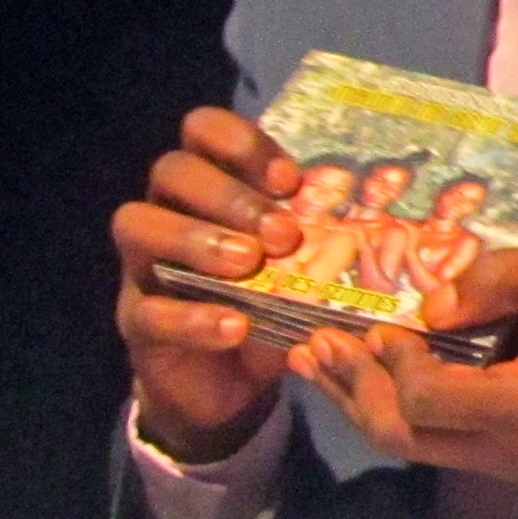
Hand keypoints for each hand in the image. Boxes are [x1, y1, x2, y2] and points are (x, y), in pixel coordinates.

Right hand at [112, 107, 304, 462]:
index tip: (290, 179)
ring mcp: (143, 266)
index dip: (241, 143)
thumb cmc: (267, 308)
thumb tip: (380, 216)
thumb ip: (319, 238)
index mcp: (208, 189)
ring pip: (137, 224)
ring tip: (249, 264)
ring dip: (198, 239)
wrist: (226, 387)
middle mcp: (168, 214)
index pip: (203, 132)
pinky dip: (194, 317)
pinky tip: (235, 326)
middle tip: (282, 234)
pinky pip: (148, 310)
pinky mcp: (137, 322)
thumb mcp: (296, 270)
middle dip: (230, 195)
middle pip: (173, 171)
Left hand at [285, 241, 517, 480]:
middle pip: (403, 433)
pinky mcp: (494, 454)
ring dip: (355, 399)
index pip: (430, 400)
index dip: (392, 363)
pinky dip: (382, 405)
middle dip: (352, 386)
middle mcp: (511, 450)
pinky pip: (424, 439)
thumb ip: (503, 279)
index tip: (383, 320)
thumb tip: (428, 307)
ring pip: (405, 444)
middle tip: (313, 341)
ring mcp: (502, 461)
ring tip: (313, 357)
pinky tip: (354, 373)